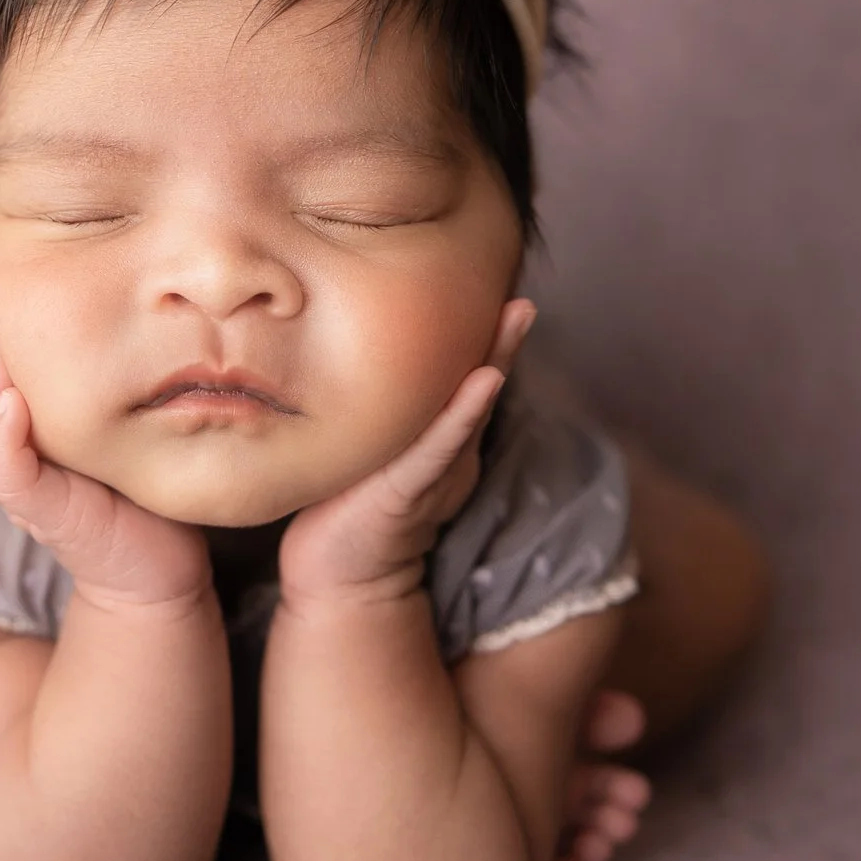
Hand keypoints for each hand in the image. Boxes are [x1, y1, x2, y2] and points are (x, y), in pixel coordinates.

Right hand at [0, 337, 212, 614]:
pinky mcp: (51, 517)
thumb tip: (75, 331)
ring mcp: (27, 501)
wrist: (162, 571)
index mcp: (17, 454)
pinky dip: (3, 439)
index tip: (3, 322)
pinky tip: (13, 403)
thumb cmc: (139, 494)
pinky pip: (9, 478)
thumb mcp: (105, 433)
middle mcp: (12, 476)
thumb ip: (81, 395)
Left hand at [278, 299, 536, 605]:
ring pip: (470, 407)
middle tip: (524, 293)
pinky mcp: (411, 491)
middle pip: (481, 383)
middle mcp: (446, 450)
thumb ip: (381, 411)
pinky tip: (484, 381)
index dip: (486, 334)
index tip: (498, 285)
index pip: (466, 375)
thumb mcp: (367, 447)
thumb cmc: (345, 505)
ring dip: (497, 359)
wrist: (336, 576)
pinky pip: (440, 447)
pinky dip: (463, 413)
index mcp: (439, 437)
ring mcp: (434, 470)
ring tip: (518, 316)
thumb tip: (358, 351)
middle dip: (504, 338)